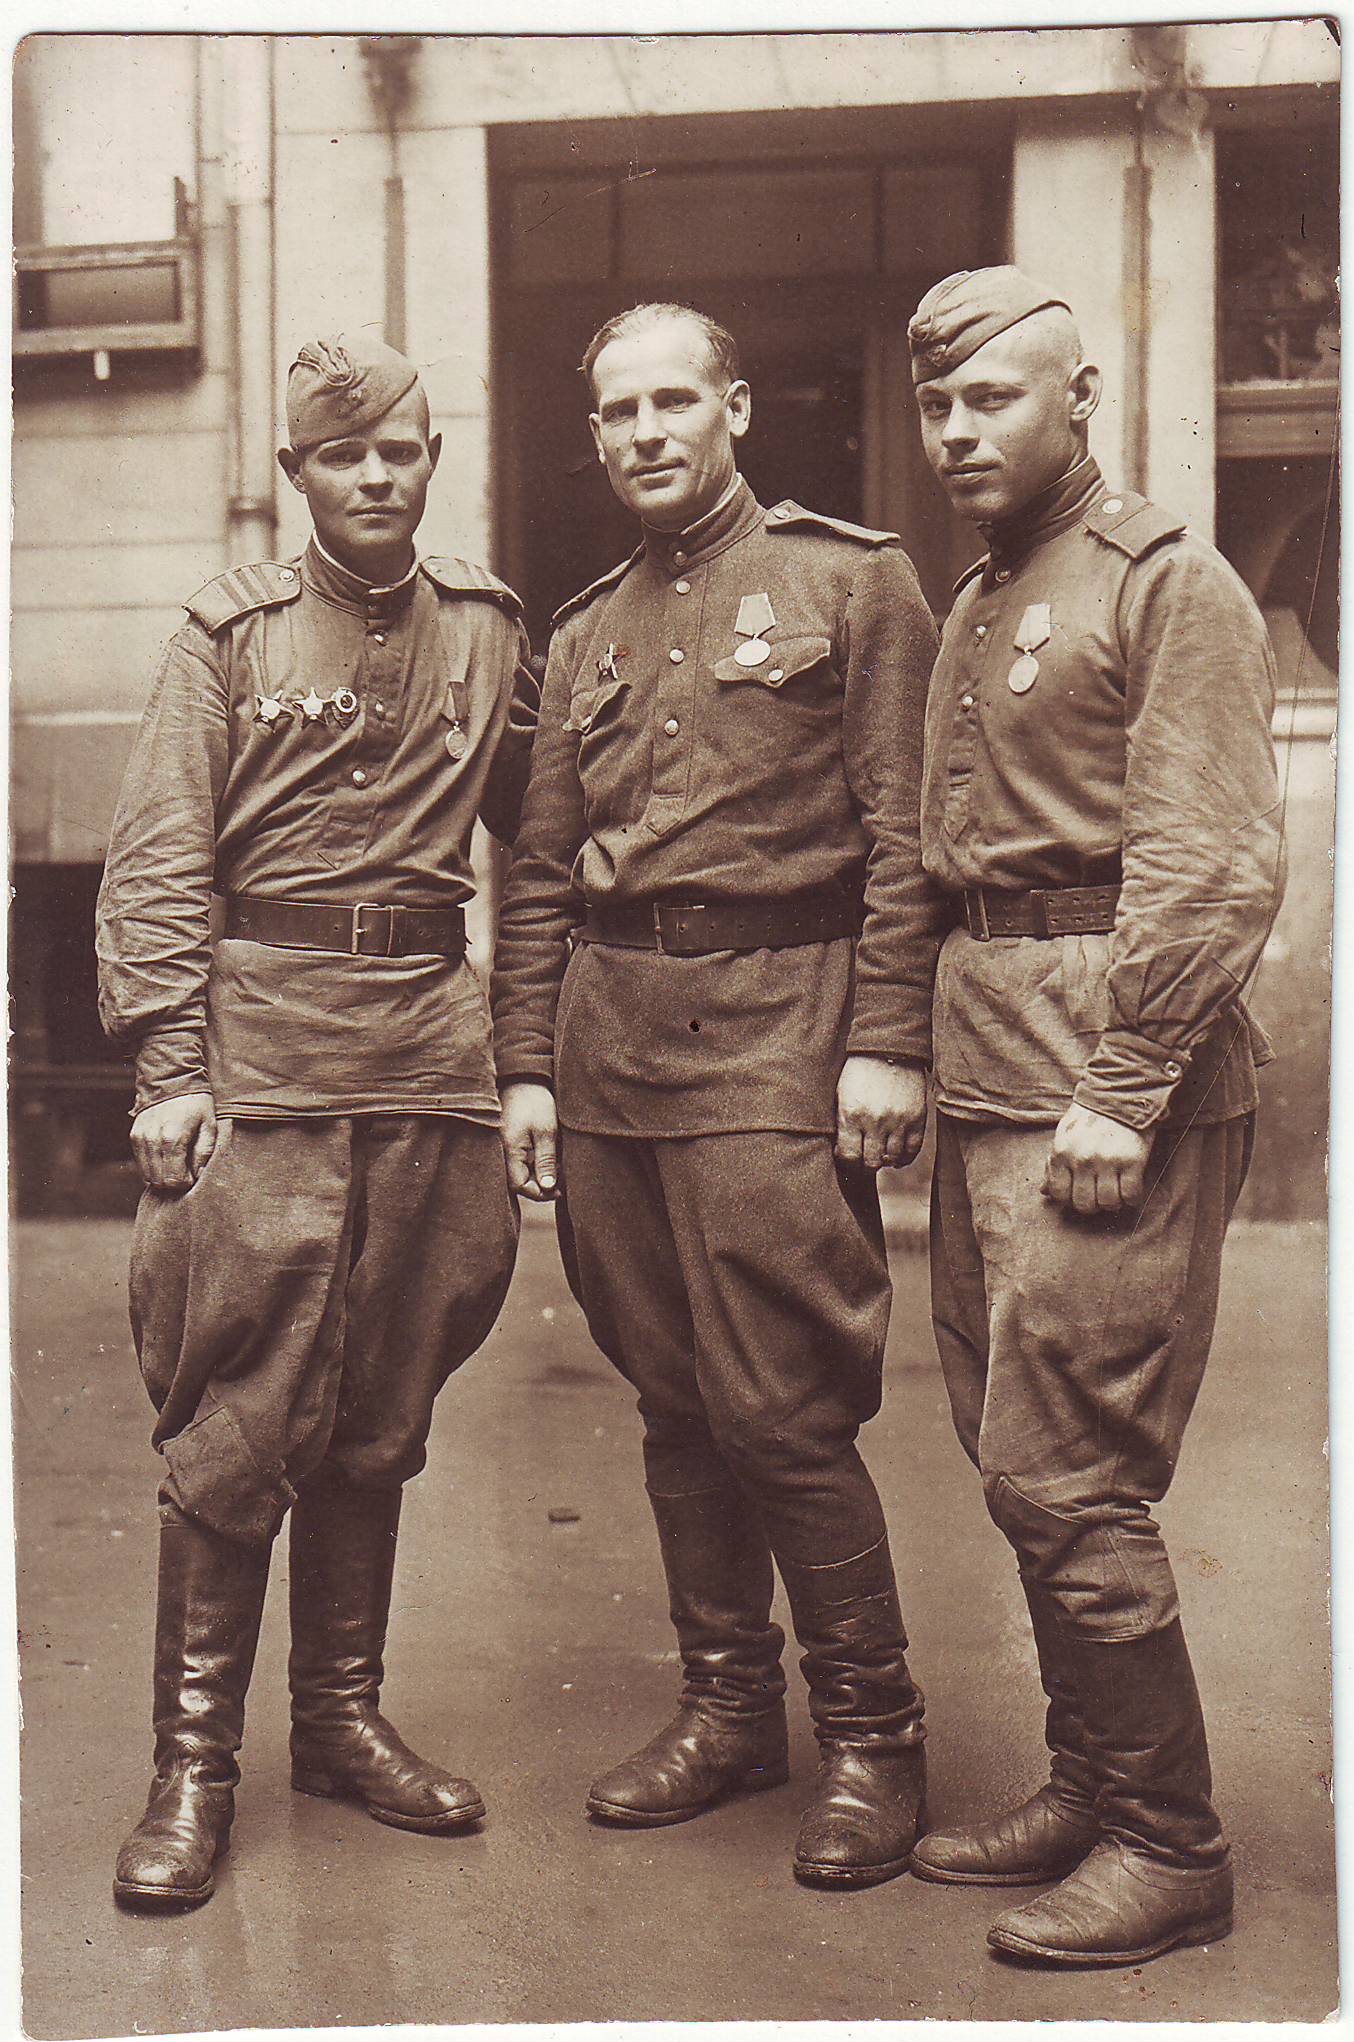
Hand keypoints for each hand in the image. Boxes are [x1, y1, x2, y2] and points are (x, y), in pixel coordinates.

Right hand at [130, 1091, 216, 1192]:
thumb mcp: (209, 1126)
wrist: (172, 1079)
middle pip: (159, 1181)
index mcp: (173, 1139)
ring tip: (176, 1163)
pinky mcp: (134, 1137)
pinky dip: (153, 1167)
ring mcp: (140, 1138)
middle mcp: (152, 1140)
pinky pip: (141, 1164)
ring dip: (162, 1175)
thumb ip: (203, 1153)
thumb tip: (197, 1176)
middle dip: (174, 1181)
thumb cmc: (196, 1103)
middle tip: (186, 1170)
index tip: (193, 1173)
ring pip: (148, 1176)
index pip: (174, 1179)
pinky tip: (165, 1157)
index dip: (186, 1182)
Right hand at [501, 1081, 559, 1200]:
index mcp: (509, 1151)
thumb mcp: (546, 1131)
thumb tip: (548, 1187)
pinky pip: (517, 1161)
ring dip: (537, 1174)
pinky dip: (532, 1163)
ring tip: (556, 1165)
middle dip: (539, 1185)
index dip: (540, 1193)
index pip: (520, 1186)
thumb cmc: (534, 1101)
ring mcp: (502, 1147)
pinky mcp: (506, 1141)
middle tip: (560, 1181)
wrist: (522, 1077)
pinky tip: (546, 1155)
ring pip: (518, 1172)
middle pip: (518, 1182)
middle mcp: (501, 1152)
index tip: (559, 1190)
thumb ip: (546, 1160)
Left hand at [834, 1057, 928, 1170]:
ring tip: (880, 1155)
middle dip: (865, 1167)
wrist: (888, 1049)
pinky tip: (897, 1155)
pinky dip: (904, 1158)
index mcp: (851, 1114)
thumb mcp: (841, 1095)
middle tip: (864, 1162)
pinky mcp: (917, 1118)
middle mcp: (875, 1121)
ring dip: (885, 1161)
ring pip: (892, 1159)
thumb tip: (841, 1152)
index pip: (849, 1157)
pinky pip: (912, 1150)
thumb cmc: (859, 1072)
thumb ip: (841, 1123)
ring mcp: (898, 1120)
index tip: (849, 1162)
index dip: (848, 1165)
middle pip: (871, 1163)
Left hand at [1042, 1103, 1150, 1215]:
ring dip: (1113, 1202)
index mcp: (1061, 1152)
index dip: (1069, 1199)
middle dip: (1092, 1205)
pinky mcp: (1132, 1161)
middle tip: (1098, 1194)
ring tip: (1115, 1190)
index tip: (1080, 1193)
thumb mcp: (1063, 1137)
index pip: (1059, 1194)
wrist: (1120, 1094)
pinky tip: (1130, 1187)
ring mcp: (1108, 1160)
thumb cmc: (1088, 1118)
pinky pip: (1131, 1195)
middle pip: (1084, 1204)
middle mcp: (1082, 1159)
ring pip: (1108, 1203)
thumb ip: (1052, 1165)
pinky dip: (1131, 1197)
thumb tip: (1044, 1191)